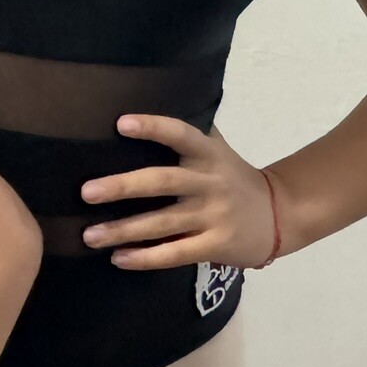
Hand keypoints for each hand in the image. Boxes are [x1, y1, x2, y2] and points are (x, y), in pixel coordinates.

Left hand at [80, 115, 277, 269]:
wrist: (280, 214)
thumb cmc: (231, 176)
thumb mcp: (216, 149)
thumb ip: (186, 134)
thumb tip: (134, 109)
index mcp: (207, 153)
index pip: (180, 134)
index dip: (153, 127)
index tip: (121, 124)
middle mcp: (209, 182)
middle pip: (162, 182)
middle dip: (122, 187)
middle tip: (86, 192)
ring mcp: (213, 216)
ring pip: (162, 223)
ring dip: (123, 230)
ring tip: (89, 235)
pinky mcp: (216, 245)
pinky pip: (175, 253)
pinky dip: (145, 258)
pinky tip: (118, 258)